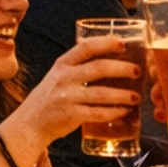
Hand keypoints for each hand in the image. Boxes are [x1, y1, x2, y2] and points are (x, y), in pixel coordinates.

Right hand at [8, 37, 141, 152]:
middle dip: (122, 69)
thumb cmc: (49, 98)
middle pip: (98, 68)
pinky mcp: (71, 116)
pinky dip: (113, 112)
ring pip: (102, 93)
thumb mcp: (57, 76)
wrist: (30, 123)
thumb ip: (77, 68)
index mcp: (62, 64)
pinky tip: (123, 112)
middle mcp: (64, 78)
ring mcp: (67, 97)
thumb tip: (110, 61)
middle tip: (137, 71)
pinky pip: (98, 113)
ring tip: (135, 97)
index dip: (106, 43)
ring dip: (122, 95)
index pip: (86, 47)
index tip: (123, 44)